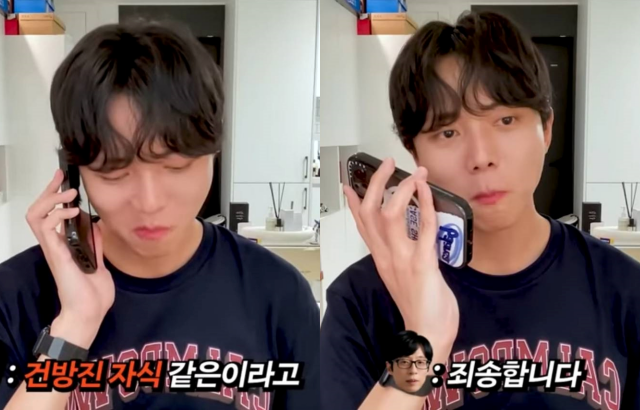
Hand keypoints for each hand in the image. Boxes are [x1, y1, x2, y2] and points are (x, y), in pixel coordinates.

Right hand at [26, 169, 114, 347]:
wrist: (90, 312)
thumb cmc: (92, 293)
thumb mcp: (99, 263)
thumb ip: (95, 245)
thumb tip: (98, 228)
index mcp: (63, 245)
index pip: (50, 215)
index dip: (54, 197)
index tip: (65, 182)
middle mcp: (55, 245)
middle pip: (38, 211)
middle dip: (48, 191)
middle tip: (61, 178)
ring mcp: (54, 249)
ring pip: (36, 216)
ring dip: (51, 200)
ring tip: (68, 194)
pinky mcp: (57, 254)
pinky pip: (47, 229)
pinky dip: (58, 215)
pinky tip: (72, 211)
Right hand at [344, 158, 458, 357]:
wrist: (427, 337)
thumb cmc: (421, 309)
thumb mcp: (403, 278)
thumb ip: (401, 258)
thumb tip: (409, 242)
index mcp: (381, 259)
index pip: (361, 225)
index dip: (353, 202)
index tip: (350, 184)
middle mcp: (386, 256)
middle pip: (369, 213)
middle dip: (376, 184)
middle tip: (388, 164)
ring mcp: (402, 259)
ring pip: (390, 216)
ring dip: (402, 189)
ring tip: (414, 172)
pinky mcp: (422, 264)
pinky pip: (423, 229)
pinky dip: (426, 206)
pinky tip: (428, 191)